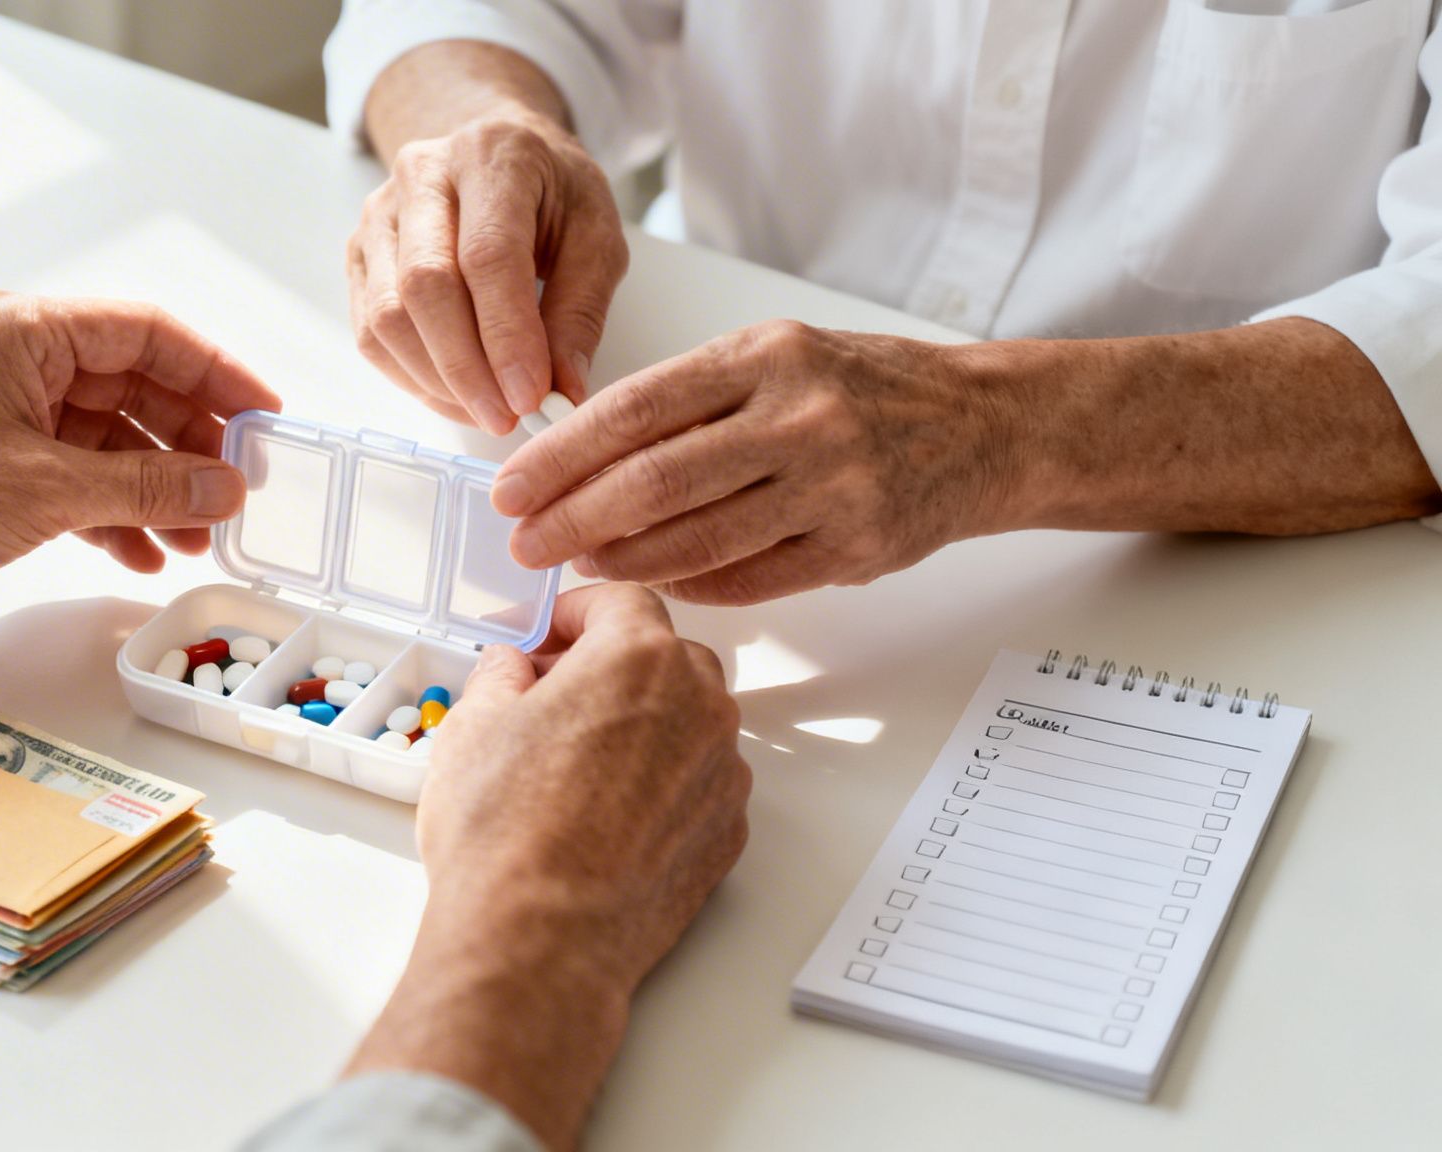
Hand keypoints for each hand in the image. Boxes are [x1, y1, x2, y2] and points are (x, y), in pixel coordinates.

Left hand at [0, 293, 280, 625]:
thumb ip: (149, 485)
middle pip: (133, 384)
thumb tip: (222, 485)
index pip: (148, 332)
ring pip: (106, 436)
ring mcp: (0, 409)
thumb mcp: (48, 489)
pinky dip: (112, 510)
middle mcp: (14, 356)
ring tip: (197, 533)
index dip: (216, 373)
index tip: (262, 415)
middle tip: (237, 485)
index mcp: (24, 328)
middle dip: (189, 442)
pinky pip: (73, 473)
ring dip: (156, 485)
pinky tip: (143, 551)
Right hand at [346, 584, 747, 1149]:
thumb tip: (511, 670)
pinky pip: (697, 784)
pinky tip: (606, 817)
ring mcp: (722, 773)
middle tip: (552, 699)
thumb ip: (501, 675)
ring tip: (575, 767)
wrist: (542, 938)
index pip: (620, 601)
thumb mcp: (472, 725)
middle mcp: (699, 705)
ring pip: (687, 722)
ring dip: (642, 726)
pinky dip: (662, 785)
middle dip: (612, 668)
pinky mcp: (727, 833)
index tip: (549, 634)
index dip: (575, 612)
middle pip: (664, 657)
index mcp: (638, 658)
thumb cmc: (506, 834)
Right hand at [348, 109, 626, 435]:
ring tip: (488, 411)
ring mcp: (379, 215)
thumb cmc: (552, 194)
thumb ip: (580, 311)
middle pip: (424, 287)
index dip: (507, 336)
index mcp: (493, 158)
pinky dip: (412, 378)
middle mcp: (422, 176)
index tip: (531, 396)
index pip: (488, 256)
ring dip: (436, 382)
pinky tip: (455, 395)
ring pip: (387, 316)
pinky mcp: (359, 255)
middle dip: (466, 369)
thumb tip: (562, 391)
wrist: (497, 152)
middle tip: (507, 418)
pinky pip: (370, 332)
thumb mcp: (596, 237)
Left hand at [491, 321, 1015, 604]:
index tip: (509, 485)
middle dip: (572, 517)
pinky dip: (690, 585)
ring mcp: (830, 487)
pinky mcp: (856, 548)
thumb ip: (690, 398)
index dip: (559, 454)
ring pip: (697, 539)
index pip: (634, 409)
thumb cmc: (864, 389)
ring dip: (621, 562)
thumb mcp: (776, 357)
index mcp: (763, 358)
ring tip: (576, 566)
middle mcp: (797, 417)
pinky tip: (653, 582)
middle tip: (524, 542)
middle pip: (654, 480)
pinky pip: (749, 579)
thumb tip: (582, 452)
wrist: (986, 425)